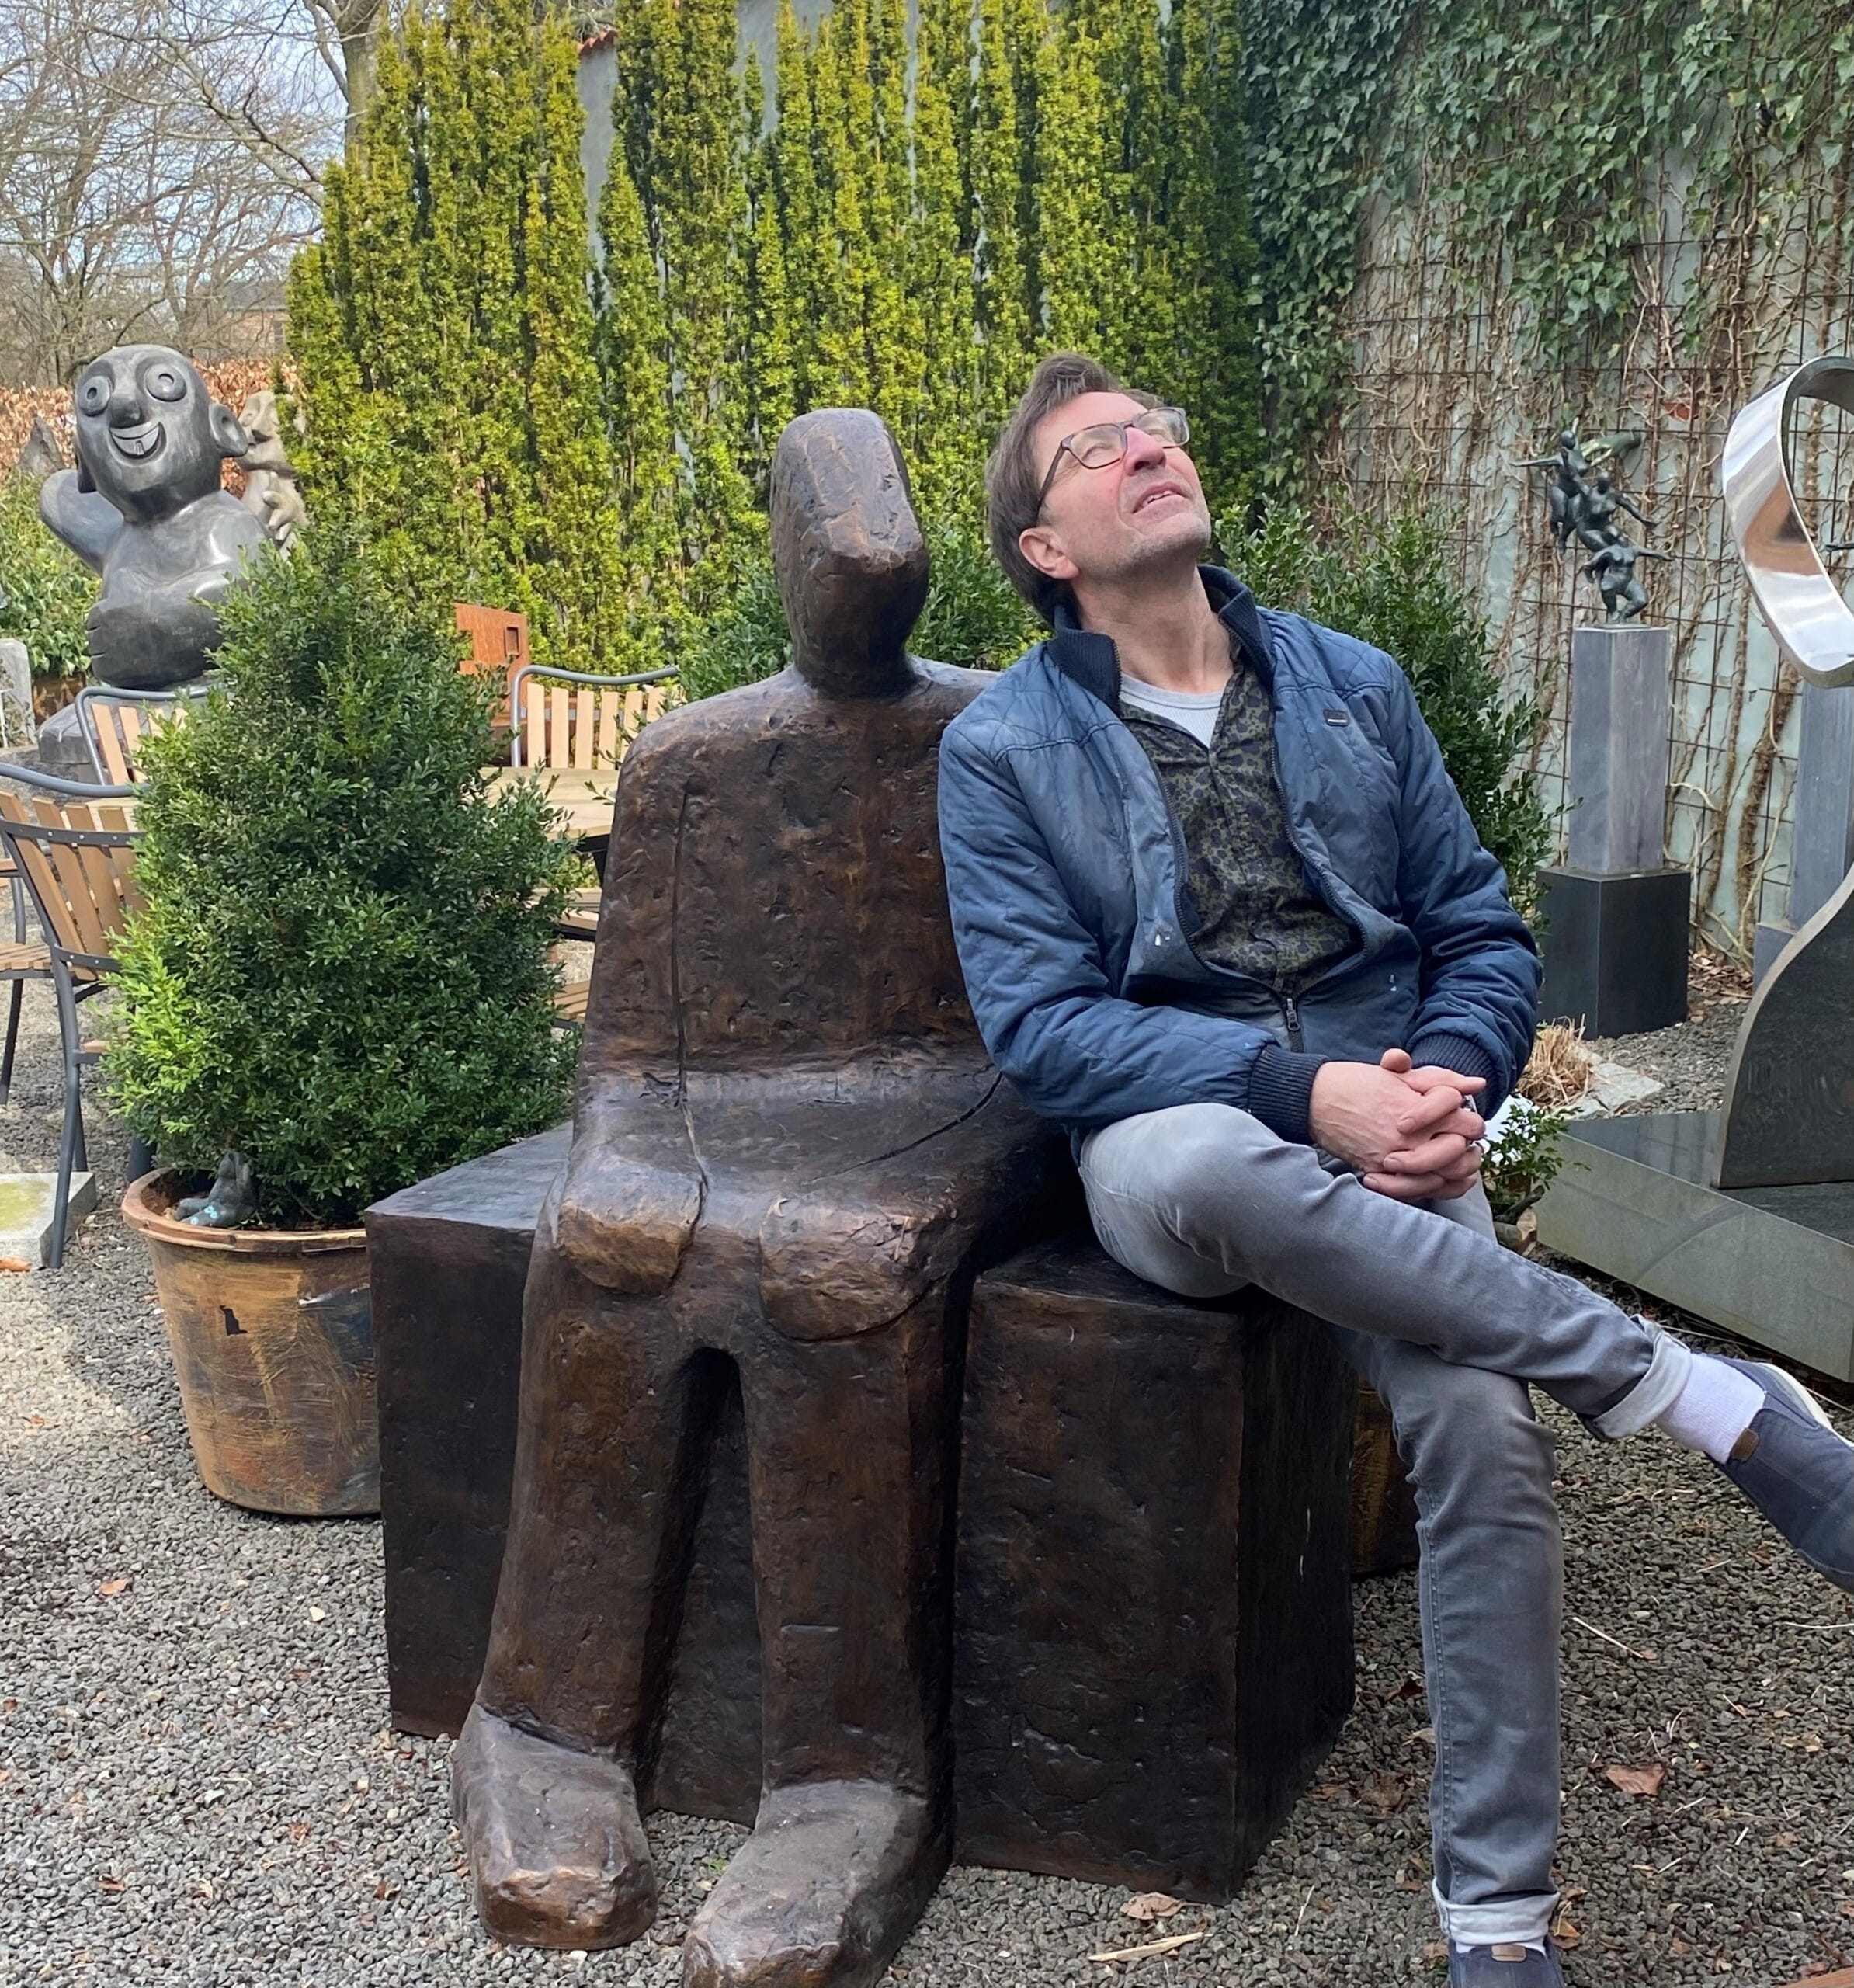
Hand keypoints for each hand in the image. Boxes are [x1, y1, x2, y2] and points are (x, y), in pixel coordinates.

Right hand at [1308, 1058, 1485, 1204]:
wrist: (1315, 1100)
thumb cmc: (1355, 1083)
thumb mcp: (1400, 1074)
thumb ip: (1441, 1080)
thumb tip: (1477, 1083)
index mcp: (1419, 1107)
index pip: (1467, 1120)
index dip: (1469, 1119)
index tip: (1459, 1116)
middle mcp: (1411, 1136)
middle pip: (1460, 1150)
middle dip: (1465, 1145)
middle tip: (1461, 1141)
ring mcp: (1396, 1158)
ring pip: (1444, 1175)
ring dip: (1453, 1169)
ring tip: (1450, 1162)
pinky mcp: (1380, 1174)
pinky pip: (1418, 1192)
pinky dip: (1430, 1189)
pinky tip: (1432, 1179)